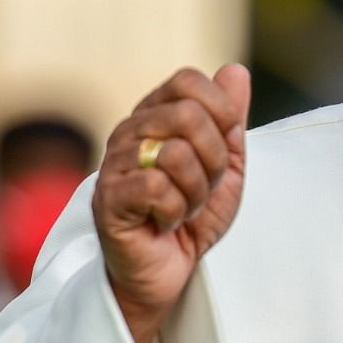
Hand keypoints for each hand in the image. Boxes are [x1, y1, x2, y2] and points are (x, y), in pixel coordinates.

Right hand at [91, 63, 250, 342]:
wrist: (168, 271)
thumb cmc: (192, 217)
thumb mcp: (226, 165)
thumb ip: (230, 118)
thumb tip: (235, 70)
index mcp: (156, 115)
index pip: (189, 81)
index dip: (220, 113)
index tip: (223, 149)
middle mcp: (129, 131)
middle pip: (189, 115)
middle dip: (214, 160)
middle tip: (203, 187)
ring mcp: (114, 163)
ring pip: (177, 153)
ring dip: (196, 192)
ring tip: (182, 207)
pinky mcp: (108, 199)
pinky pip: (157, 188)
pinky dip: (175, 212)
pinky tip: (165, 223)